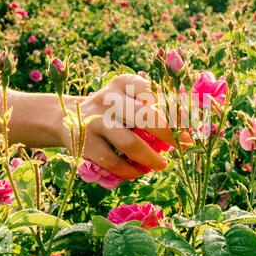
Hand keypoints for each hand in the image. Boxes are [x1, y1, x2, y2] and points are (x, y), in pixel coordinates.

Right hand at [62, 74, 190, 180]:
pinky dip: (130, 171)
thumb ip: (150, 106)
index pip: (153, 92)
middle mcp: (108, 98)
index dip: (174, 109)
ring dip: (151, 158)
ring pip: (130, 143)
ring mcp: (95, 121)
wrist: (66, 117)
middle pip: (145, 116)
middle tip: (184, 146)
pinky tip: (138, 172)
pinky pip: (113, 162)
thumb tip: (186, 127)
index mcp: (123, 83)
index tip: (189, 125)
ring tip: (162, 165)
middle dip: (169, 134)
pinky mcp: (86, 143)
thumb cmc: (110, 110)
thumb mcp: (126, 98)